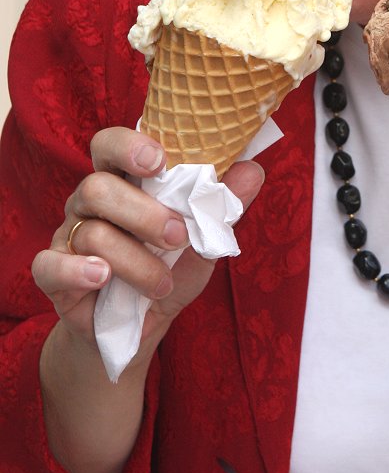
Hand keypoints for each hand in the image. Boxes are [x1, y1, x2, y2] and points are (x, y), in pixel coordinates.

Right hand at [31, 128, 264, 352]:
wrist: (141, 328)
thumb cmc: (170, 269)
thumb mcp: (203, 241)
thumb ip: (222, 205)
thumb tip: (253, 169)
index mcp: (124, 182)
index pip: (110, 145)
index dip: (128, 145)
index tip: (159, 161)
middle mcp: (89, 202)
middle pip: (97, 186)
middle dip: (143, 212)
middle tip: (178, 237)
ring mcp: (67, 236)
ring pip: (89, 232)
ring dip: (134, 260)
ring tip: (163, 284)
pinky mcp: (52, 274)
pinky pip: (50, 265)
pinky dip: (76, 271)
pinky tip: (103, 278)